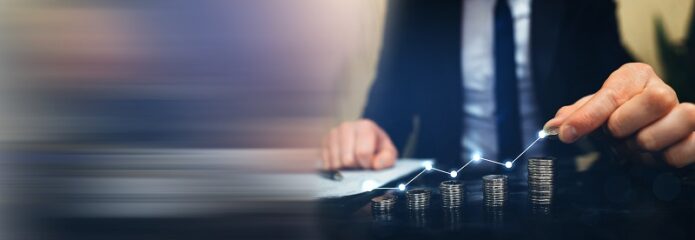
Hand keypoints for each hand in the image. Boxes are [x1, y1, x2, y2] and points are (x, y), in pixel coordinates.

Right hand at [321, 119, 397, 169]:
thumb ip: (387, 159)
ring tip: (352, 161)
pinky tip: (343, 162)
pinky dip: (336, 168)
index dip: (367, 164)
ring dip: (345, 168)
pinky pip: (327, 164)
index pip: (362, 153)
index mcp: (365, 126)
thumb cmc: (377, 148)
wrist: (364, 140)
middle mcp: (346, 126)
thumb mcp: (388, 153)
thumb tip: (375, 164)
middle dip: (355, 167)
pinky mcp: (324, 142)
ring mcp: (333, 134)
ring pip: (336, 163)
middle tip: (360, 163)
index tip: (370, 163)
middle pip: (347, 160)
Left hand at [545, 63, 694, 167]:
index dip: (588, 116)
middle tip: (615, 137)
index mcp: (634, 77)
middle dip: (628, 125)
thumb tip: (552, 126)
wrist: (645, 132)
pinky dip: (672, 156)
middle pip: (657, 100)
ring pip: (683, 117)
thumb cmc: (618, 118)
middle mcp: (662, 91)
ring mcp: (683, 113)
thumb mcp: (594, 114)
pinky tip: (656, 157)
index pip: (612, 94)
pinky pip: (693, 144)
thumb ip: (576, 117)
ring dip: (651, 142)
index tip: (566, 134)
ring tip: (635, 148)